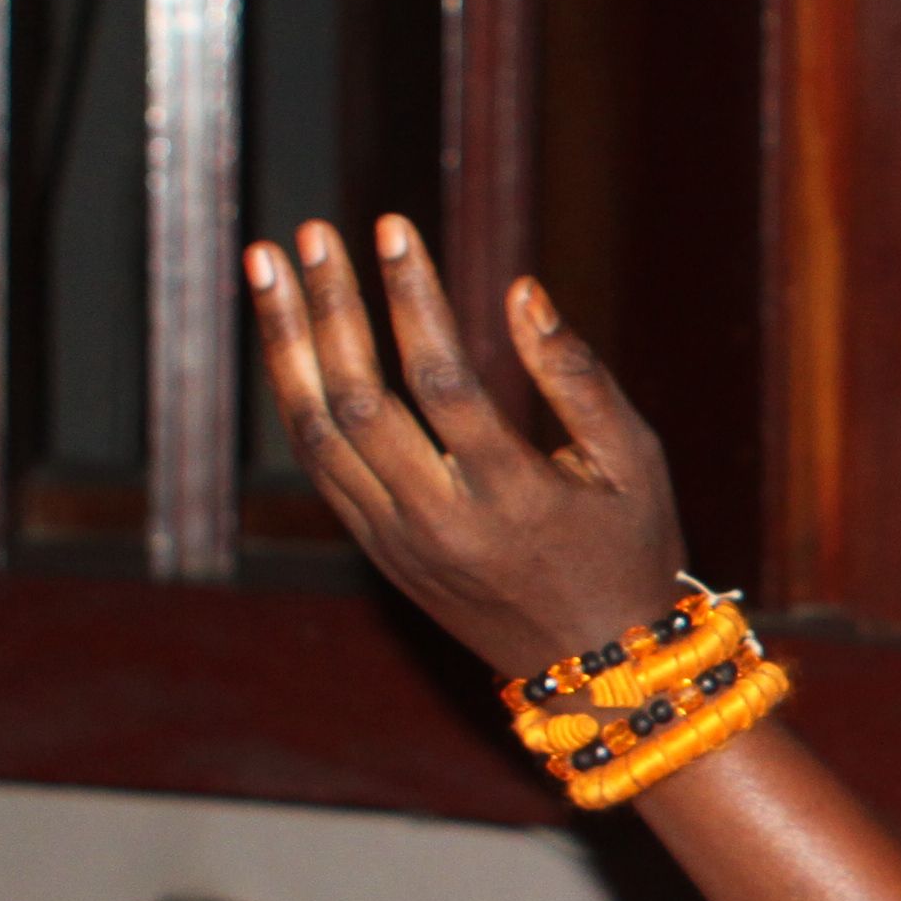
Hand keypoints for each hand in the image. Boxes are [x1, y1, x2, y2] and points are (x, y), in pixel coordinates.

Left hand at [248, 217, 688, 677]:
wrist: (599, 671)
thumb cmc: (629, 550)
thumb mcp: (634, 463)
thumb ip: (579, 376)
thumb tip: (521, 288)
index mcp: (516, 499)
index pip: (442, 381)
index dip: (411, 299)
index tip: (393, 228)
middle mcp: (442, 524)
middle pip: (358, 402)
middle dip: (328, 308)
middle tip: (309, 232)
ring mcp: (398, 541)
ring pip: (316, 431)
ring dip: (285, 343)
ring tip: (267, 266)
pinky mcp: (376, 550)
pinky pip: (318, 462)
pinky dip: (296, 392)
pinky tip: (290, 337)